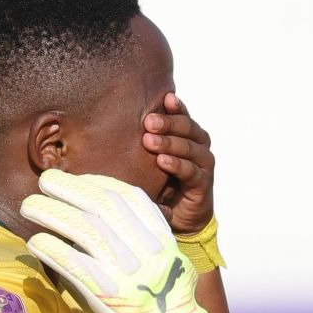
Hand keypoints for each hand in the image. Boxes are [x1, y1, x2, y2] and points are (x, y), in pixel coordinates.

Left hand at [24, 170, 209, 312]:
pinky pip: (68, 260)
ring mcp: (124, 269)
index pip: (128, 196)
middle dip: (68, 187)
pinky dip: (48, 246)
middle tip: (45, 180)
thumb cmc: (170, 308)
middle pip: (100, 203)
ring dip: (49, 212)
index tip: (81, 180)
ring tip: (28, 206)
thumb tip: (107, 223)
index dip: (99, 182)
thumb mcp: (171, 264)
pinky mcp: (104, 292)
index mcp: (162, 239)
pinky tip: (35, 241)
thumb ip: (146, 241)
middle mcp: (144, 249)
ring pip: (80, 226)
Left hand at [144, 93, 215, 233]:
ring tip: (149, 141)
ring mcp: (203, 164)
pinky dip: (177, 165)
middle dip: (168, 123)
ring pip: (190, 148)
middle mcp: (198, 146)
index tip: (164, 98)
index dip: (175, 106)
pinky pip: (191, 171)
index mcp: (187, 134)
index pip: (182, 115)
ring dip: (170, 143)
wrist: (177, 215)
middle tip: (148, 122)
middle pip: (188, 127)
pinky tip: (162, 161)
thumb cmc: (160, 180)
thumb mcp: (149, 157)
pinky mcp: (203, 184)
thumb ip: (142, 139)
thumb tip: (108, 119)